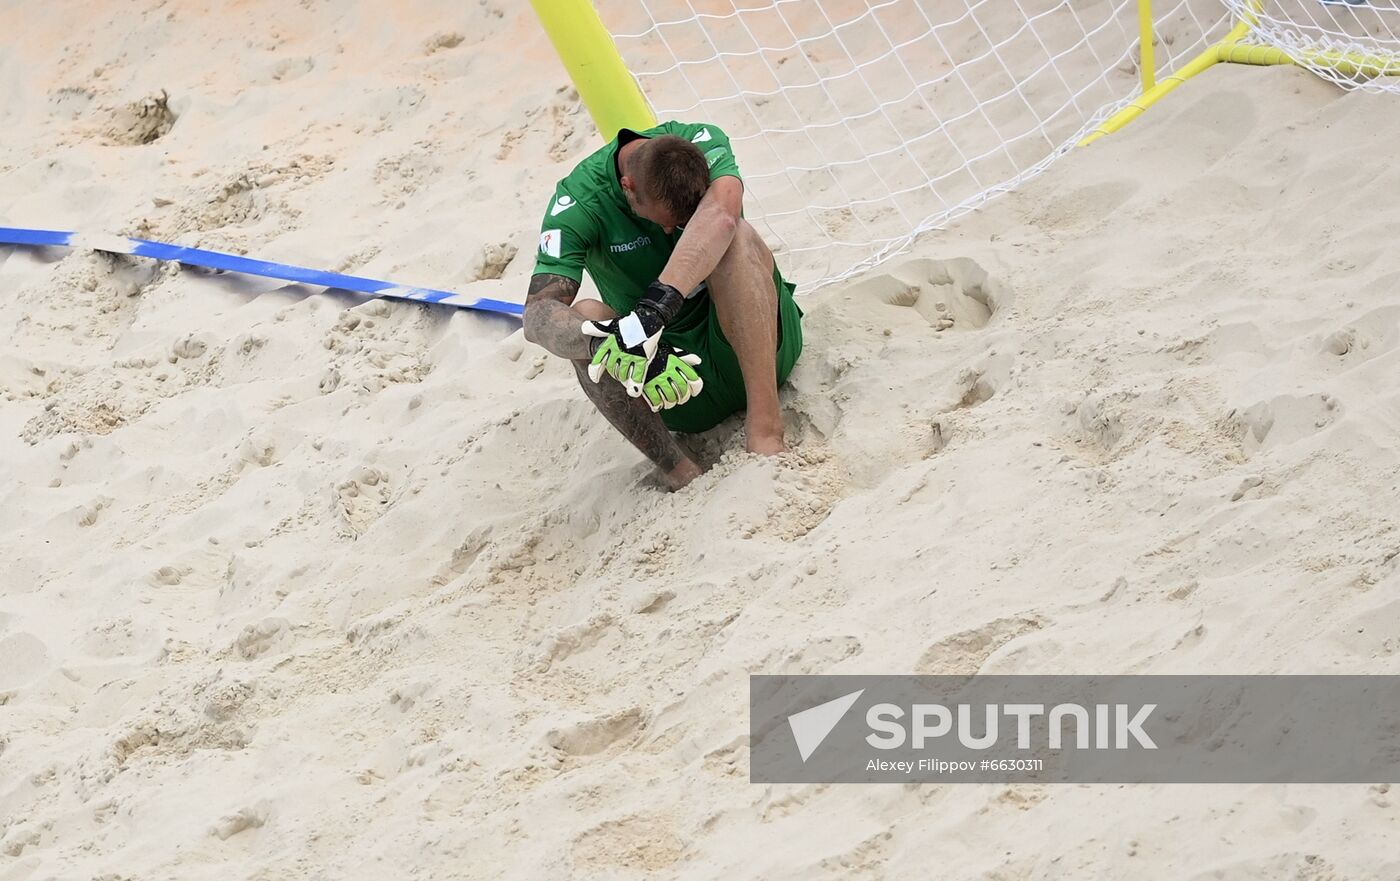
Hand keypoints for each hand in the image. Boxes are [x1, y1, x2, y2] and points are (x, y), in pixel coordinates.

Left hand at [581, 281, 684, 395]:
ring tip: (627, 378)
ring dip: (623, 378)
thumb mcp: (611, 325)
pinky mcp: (642, 359)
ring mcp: (630, 356)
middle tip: (619, 373)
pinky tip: (634, 392)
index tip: (595, 379)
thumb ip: (597, 329)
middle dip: (614, 374)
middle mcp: (618, 351)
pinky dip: (635, 386)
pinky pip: (636, 376)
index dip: (595, 372)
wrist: (648, 319)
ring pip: (622, 375)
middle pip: (612, 370)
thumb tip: (583, 329)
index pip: (598, 361)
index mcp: (609, 344)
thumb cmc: (630, 323)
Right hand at [640, 345, 703, 411]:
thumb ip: (685, 358)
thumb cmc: (654, 354)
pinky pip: (656, 401)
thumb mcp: (670, 353)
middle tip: (680, 399)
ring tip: (668, 402)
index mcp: (675, 363)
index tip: (693, 392)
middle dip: (683, 398)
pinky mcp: (646, 386)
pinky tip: (658, 404)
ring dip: (671, 403)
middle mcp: (668, 372)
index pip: (692, 379)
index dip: (695, 388)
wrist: (634, 351)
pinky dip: (658, 405)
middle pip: (682, 391)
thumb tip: (698, 360)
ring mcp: (658, 380)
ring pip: (670, 398)